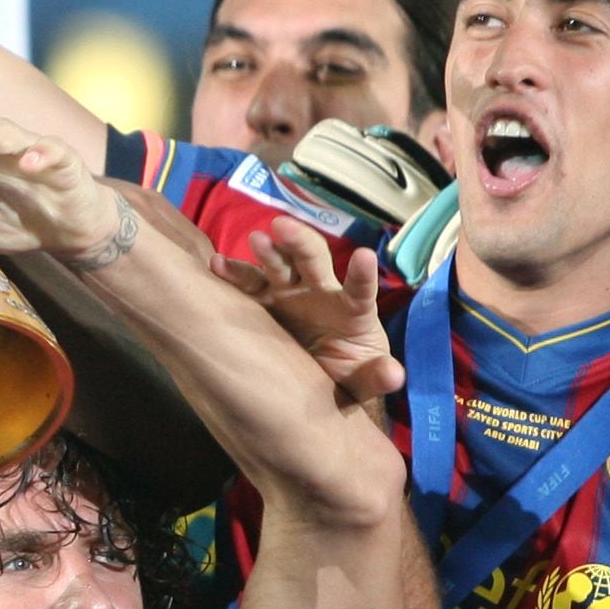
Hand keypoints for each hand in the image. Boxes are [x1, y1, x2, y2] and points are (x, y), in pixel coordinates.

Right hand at [212, 223, 401, 405]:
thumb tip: (393, 374)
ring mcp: (290, 294)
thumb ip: (377, 376)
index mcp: (352, 311)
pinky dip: (232, 273)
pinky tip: (216, 264)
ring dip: (267, 251)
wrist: (318, 381)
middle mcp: (320, 293)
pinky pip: (247, 285)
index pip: (360, 290)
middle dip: (299, 242)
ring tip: (255, 239)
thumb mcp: (364, 380)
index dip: (362, 274)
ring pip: (278, 266)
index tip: (364, 256)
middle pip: (313, 260)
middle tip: (283, 226)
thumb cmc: (348, 375)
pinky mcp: (264, 303)